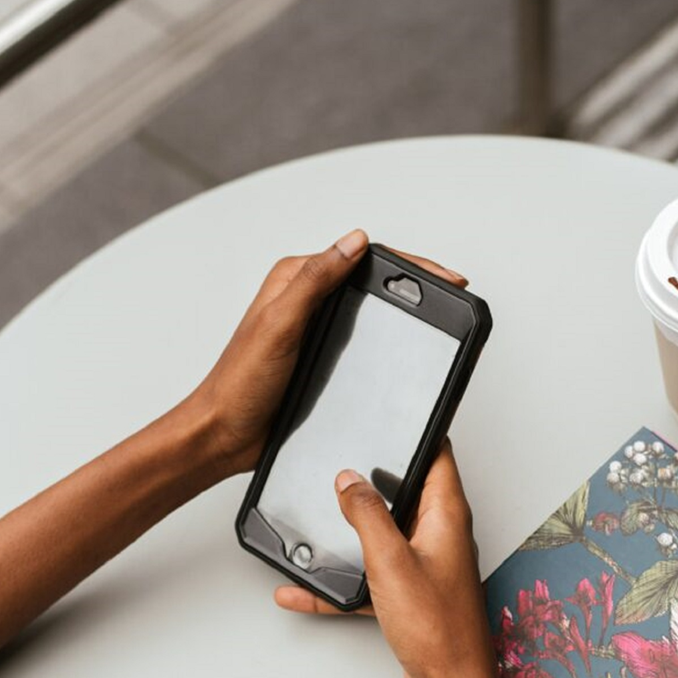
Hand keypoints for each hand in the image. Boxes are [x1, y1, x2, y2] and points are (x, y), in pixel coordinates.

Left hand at [185, 231, 468, 475]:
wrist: (225, 434)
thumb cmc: (240, 383)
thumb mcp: (279, 325)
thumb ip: (314, 281)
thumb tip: (353, 242)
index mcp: (295, 280)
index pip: (362, 258)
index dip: (409, 265)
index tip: (443, 278)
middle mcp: (307, 301)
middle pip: (373, 282)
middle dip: (416, 285)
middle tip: (452, 295)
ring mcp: (317, 331)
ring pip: (371, 312)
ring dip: (404, 315)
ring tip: (437, 320)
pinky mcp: (322, 360)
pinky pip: (364, 344)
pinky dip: (388, 344)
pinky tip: (405, 355)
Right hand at [276, 444, 502, 677]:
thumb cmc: (437, 630)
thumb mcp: (391, 561)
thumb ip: (367, 515)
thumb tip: (349, 479)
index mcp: (446, 515)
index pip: (438, 455)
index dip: (419, 429)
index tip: (397, 410)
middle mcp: (440, 534)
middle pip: (407, 489)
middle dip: (374, 475)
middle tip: (344, 457)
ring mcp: (426, 564)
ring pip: (384, 532)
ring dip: (353, 528)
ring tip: (319, 516)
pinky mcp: (410, 593)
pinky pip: (371, 574)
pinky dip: (342, 579)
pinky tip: (305, 589)